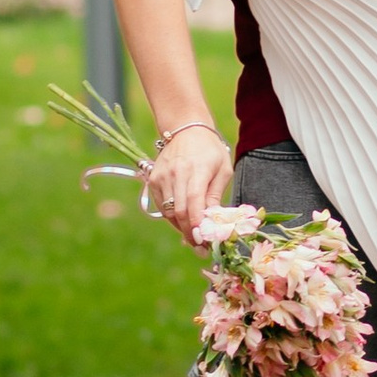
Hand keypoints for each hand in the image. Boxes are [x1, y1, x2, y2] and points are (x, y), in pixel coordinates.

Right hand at [142, 124, 234, 248]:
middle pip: (180, 213)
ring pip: (169, 213)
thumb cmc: (210, 150)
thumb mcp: (222, 170)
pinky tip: (183, 220)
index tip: (205, 243)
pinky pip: (162, 206)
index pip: (194, 204)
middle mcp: (176, 174)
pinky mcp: (153, 180)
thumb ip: (216, 195)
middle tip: (200, 246)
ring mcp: (161, 177)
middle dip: (189, 233)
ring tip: (193, 236)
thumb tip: (212, 221)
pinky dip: (172, 217)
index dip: (198, 227)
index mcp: (197, 170)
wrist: (186, 129)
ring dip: (180, 228)